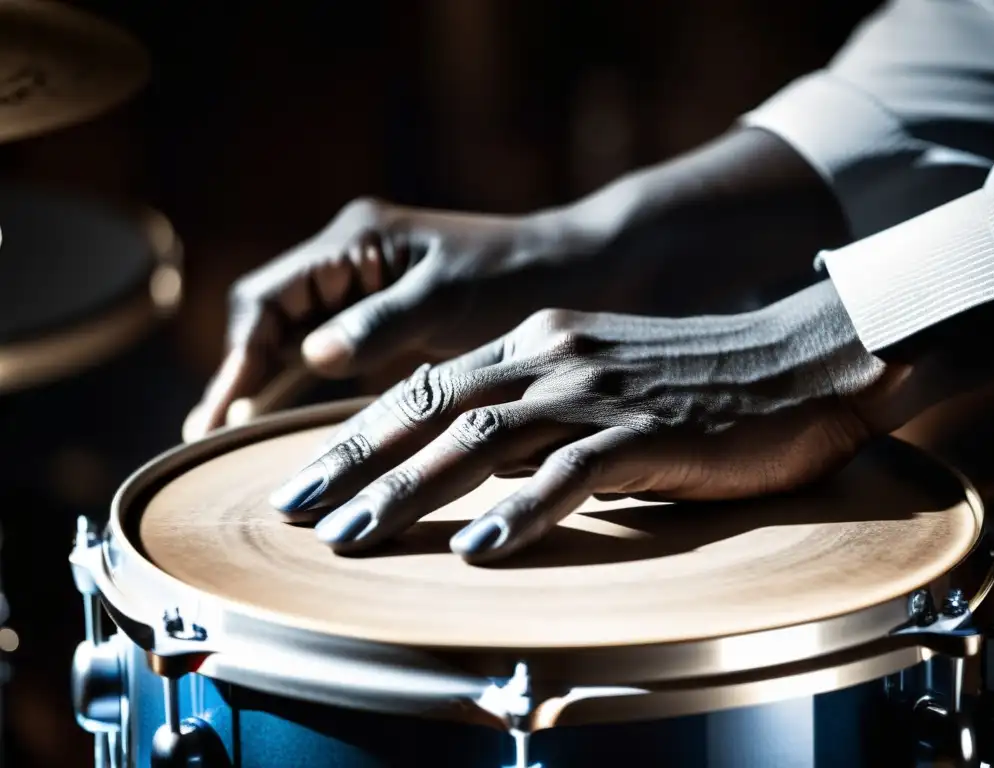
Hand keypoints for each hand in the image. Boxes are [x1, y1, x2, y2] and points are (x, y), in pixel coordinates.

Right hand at [182, 197, 618, 441]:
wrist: (575, 269)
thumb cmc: (518, 276)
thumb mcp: (450, 298)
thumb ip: (379, 323)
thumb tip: (308, 357)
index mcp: (356, 243)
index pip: (267, 300)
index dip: (239, 356)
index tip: (223, 415)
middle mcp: (351, 263)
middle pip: (270, 321)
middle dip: (240, 376)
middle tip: (207, 439)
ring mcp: (368, 293)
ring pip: (295, 341)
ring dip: (265, 386)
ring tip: (232, 442)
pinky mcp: (391, 323)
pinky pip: (332, 357)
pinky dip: (307, 390)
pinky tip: (291, 428)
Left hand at [269, 280, 912, 563]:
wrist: (800, 360)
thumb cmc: (697, 379)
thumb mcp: (596, 375)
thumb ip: (532, 405)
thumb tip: (468, 458)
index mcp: (535, 340)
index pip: (425, 387)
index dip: (357, 435)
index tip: (307, 480)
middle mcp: (551, 356)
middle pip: (431, 411)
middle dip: (355, 465)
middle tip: (296, 514)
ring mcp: (596, 392)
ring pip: (479, 441)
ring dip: (408, 492)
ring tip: (354, 539)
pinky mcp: (646, 432)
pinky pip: (567, 474)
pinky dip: (517, 513)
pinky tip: (474, 549)